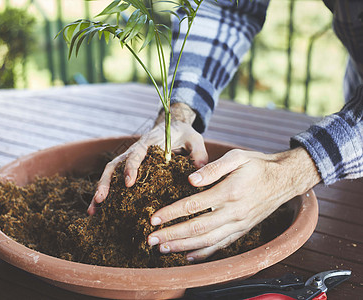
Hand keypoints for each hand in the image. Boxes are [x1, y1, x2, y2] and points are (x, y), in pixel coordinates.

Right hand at [87, 104, 205, 214]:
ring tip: (93, 210)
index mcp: (150, 142)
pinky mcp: (128, 167)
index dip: (131, 167)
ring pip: (109, 173)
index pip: (137, 153)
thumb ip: (198, 153)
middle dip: (106, 182)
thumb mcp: (195, 139)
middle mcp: (134, 150)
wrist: (173, 125)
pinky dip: (105, 192)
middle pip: (114, 164)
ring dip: (100, 190)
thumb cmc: (184, 134)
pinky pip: (113, 178)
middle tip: (100, 200)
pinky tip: (99, 209)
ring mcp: (128, 158)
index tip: (129, 183)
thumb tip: (198, 172)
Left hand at [147, 147, 320, 261]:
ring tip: (163, 249)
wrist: (284, 179)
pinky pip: (221, 245)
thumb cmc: (257, 165)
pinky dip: (204, 253)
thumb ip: (213, 168)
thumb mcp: (237, 157)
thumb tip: (190, 180)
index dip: (171, 213)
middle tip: (151, 240)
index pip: (194, 205)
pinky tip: (189, 257)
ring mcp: (239, 224)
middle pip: (197, 228)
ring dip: (183, 247)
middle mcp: (234, 212)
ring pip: (207, 240)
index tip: (153, 218)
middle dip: (172, 235)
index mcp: (229, 192)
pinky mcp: (242, 230)